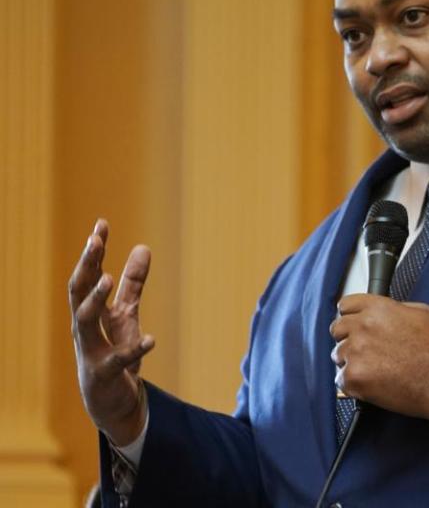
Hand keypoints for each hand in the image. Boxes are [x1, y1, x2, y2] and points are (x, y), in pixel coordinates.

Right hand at [68, 219, 154, 445]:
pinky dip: (134, 349)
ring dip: (95, 300)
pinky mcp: (105, 375)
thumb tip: (143, 247)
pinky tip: (151, 339)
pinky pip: (117, 361)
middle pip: (78, 292)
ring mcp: (90, 352)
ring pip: (84, 322)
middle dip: (86, 265)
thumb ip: (133, 284)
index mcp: (89, 313)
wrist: (111, 403)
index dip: (93, 252)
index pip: (86, 276)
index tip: (102, 224)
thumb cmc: (113, 354)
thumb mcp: (126, 315)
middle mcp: (83, 329)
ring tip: (107, 279)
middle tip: (95, 241)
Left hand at [330, 294, 428, 435]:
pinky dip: (353, 383)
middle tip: (364, 350)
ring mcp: (356, 352)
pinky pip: (340, 379)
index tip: (353, 324)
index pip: (345, 305)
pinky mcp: (354, 377)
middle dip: (348, 339)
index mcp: (378, 309)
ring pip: (338, 355)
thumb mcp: (422, 312)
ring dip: (351, 362)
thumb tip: (383, 312)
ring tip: (374, 369)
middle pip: (337, 329)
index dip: (350, 315)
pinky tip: (372, 382)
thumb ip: (395, 308)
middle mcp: (363, 327)